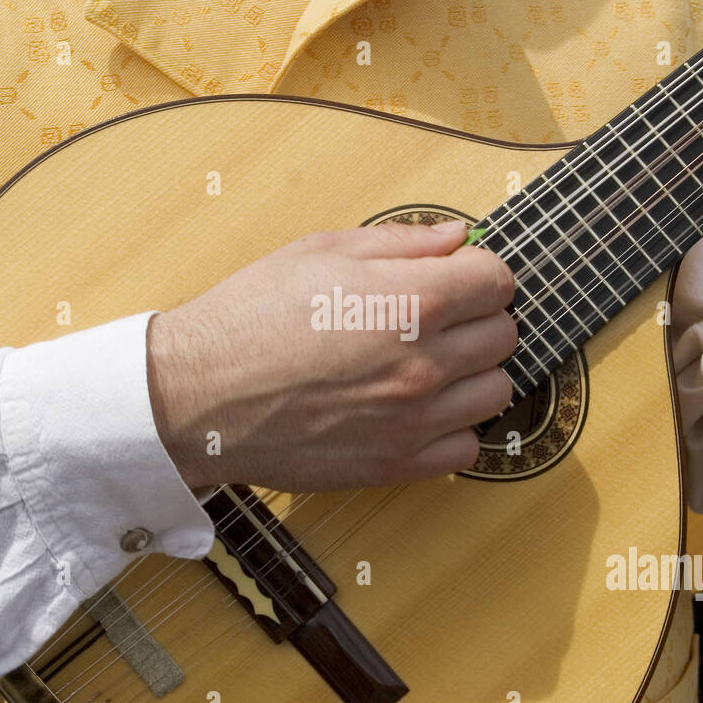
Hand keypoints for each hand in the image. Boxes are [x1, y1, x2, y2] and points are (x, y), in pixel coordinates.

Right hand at [145, 221, 516, 490]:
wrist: (198, 396)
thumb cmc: (249, 319)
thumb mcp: (321, 252)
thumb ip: (401, 243)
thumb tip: (457, 238)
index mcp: (411, 300)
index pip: (498, 281)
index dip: (479, 274)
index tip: (460, 280)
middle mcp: (424, 361)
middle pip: (503, 335)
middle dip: (477, 320)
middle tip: (437, 321)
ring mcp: (415, 419)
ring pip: (496, 392)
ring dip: (472, 375)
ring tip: (428, 366)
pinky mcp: (398, 464)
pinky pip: (467, 447)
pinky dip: (452, 428)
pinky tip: (417, 411)